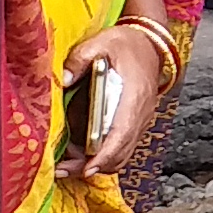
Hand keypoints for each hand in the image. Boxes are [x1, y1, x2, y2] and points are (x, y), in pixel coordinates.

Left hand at [72, 20, 171, 179]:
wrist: (150, 44)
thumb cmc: (126, 45)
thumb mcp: (101, 42)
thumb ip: (80, 58)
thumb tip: (63, 80)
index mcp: (134, 98)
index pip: (122, 134)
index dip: (104, 155)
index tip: (86, 169)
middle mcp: (140, 115)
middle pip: (120, 153)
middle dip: (92, 166)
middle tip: (62, 169)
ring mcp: (140, 122)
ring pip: (120, 156)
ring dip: (96, 164)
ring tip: (66, 165)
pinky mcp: (134, 124)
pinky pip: (120, 148)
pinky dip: (102, 156)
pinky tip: (79, 152)